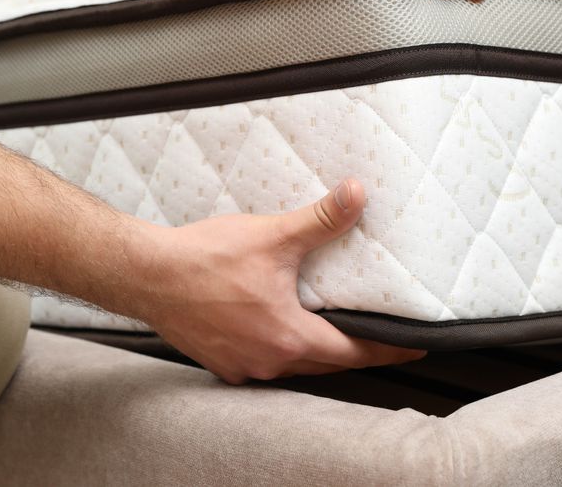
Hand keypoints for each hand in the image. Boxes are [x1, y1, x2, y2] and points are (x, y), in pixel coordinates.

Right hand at [128, 178, 424, 384]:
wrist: (147, 275)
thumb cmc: (205, 259)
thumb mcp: (273, 236)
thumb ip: (321, 219)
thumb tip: (357, 195)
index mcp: (291, 338)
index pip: (356, 352)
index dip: (390, 348)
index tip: (414, 346)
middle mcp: (270, 361)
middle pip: (328, 364)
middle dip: (357, 351)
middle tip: (381, 337)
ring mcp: (243, 366)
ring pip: (295, 366)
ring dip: (317, 351)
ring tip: (334, 329)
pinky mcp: (221, 362)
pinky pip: (264, 363)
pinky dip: (282, 349)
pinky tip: (280, 329)